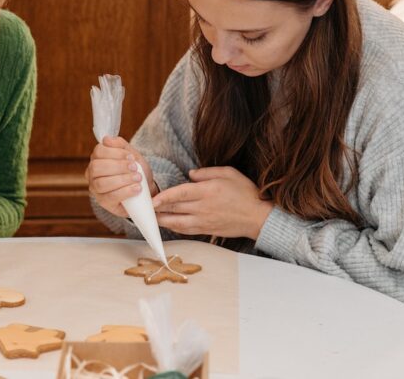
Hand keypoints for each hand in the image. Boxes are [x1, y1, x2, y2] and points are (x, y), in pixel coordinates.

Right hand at [85, 136, 159, 217]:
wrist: (145, 189)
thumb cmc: (135, 170)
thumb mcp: (131, 155)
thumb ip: (120, 145)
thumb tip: (106, 139)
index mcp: (97, 159)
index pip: (98, 151)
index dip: (116, 153)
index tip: (131, 157)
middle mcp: (92, 174)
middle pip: (96, 167)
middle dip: (118, 166)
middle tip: (134, 168)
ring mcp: (96, 189)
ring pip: (101, 183)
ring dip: (122, 179)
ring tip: (138, 178)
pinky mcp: (104, 202)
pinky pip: (110, 197)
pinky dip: (125, 191)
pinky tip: (137, 189)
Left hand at [152, 166, 273, 238]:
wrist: (258, 217)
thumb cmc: (246, 192)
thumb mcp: (229, 173)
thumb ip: (207, 172)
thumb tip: (190, 175)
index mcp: (208, 191)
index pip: (180, 194)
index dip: (164, 197)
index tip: (152, 199)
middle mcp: (203, 207)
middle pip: (175, 209)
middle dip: (158, 209)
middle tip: (144, 207)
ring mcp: (205, 221)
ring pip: (178, 223)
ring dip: (162, 221)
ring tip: (151, 218)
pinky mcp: (207, 230)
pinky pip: (187, 230)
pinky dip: (175, 228)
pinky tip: (167, 225)